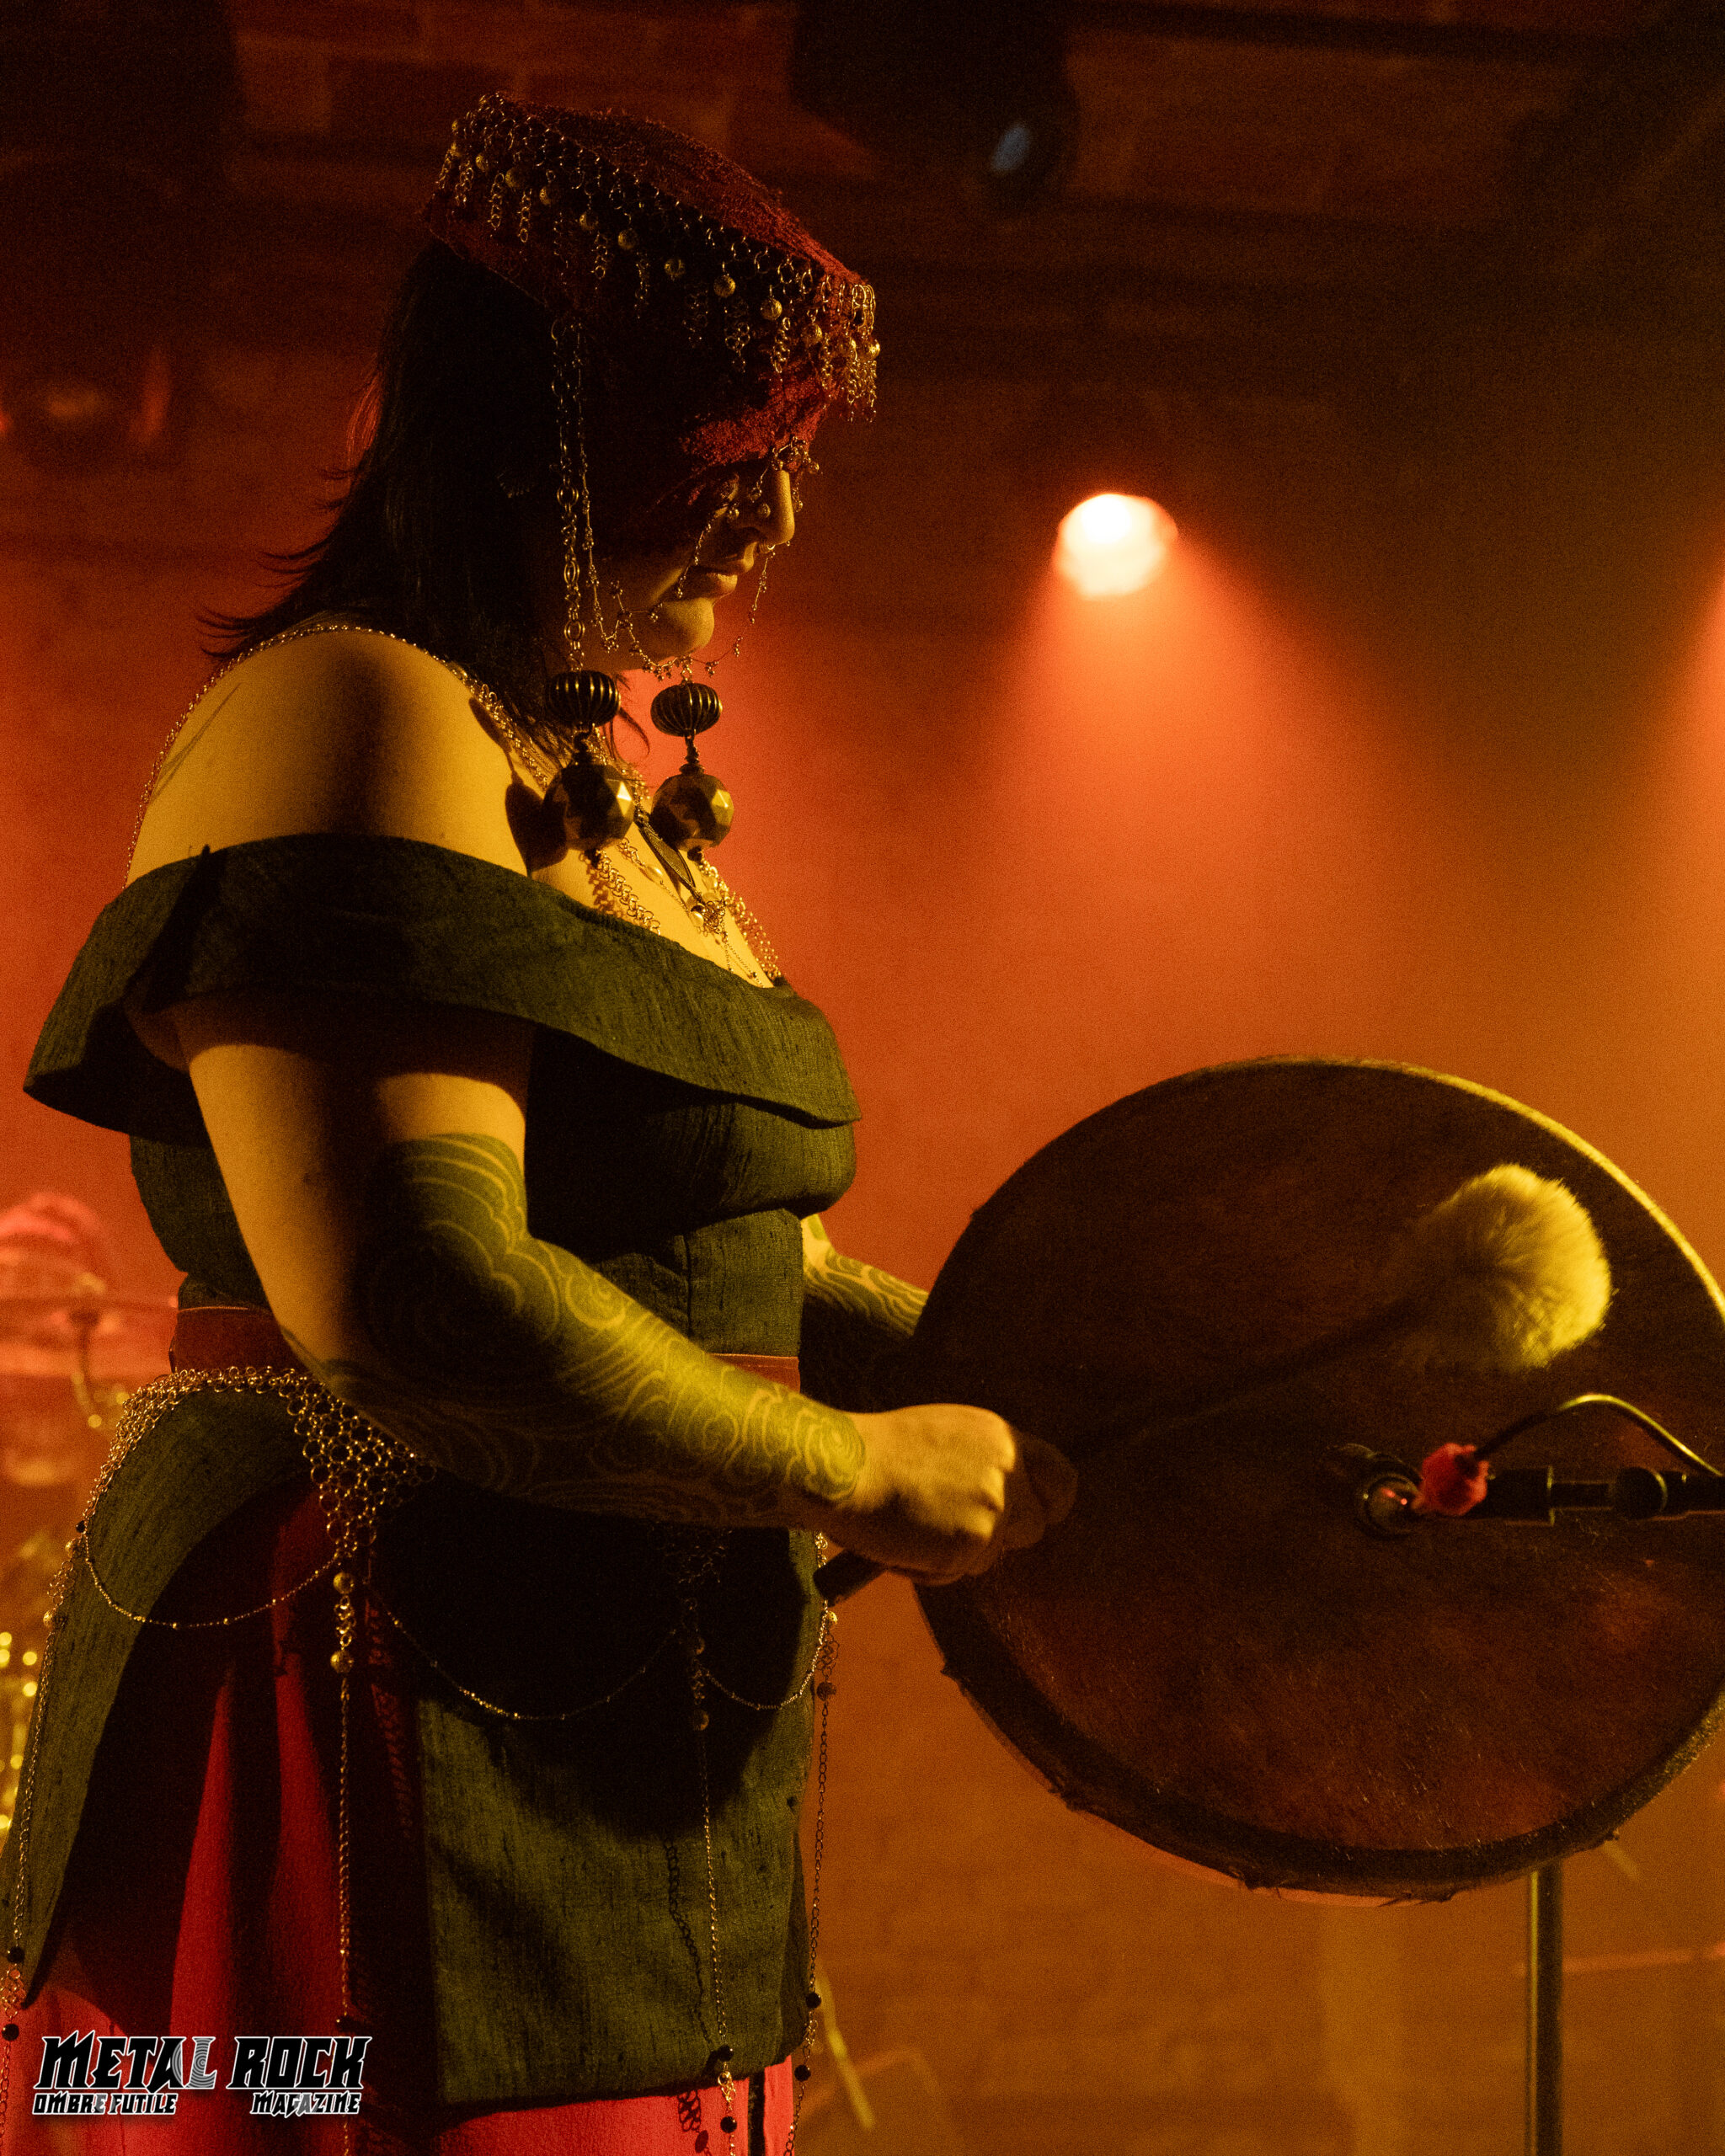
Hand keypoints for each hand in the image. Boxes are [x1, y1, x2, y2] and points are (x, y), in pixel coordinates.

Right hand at [814, 1404, 1078, 1583]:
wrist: (842, 1468)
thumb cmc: (877, 1453)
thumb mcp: (946, 1436)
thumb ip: (981, 1462)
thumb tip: (1001, 1497)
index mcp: (1000, 1437)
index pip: (1060, 1474)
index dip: (1053, 1503)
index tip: (1041, 1516)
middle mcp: (1007, 1469)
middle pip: (1034, 1525)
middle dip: (1002, 1538)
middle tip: (959, 1537)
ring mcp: (994, 1507)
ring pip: (993, 1555)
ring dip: (959, 1554)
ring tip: (912, 1530)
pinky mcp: (974, 1542)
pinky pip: (960, 1572)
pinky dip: (932, 1569)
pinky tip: (901, 1544)